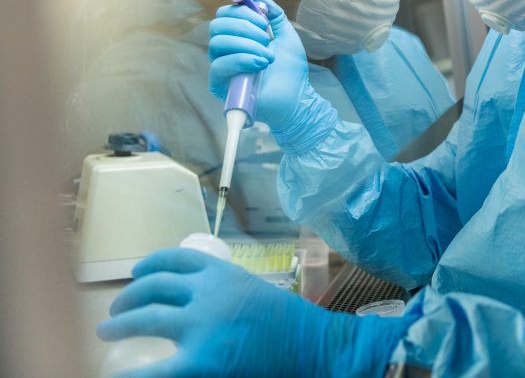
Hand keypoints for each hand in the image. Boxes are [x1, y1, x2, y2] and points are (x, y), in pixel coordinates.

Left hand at [97, 248, 409, 376]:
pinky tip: (115, 372)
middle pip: (154, 286)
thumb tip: (196, 304)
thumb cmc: (294, 326)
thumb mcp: (256, 293)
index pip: (176, 258)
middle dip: (128, 297)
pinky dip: (129, 372)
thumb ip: (226, 293)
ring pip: (145, 317)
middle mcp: (207, 293)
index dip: (151, 264)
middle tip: (116, 310)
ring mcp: (201, 328)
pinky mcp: (199, 364)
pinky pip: (151, 370)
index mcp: (224, 273)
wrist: (317, 349)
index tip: (138, 272)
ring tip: (106, 331)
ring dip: (119, 322)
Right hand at [208, 0, 307, 130]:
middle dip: (244, 26)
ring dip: (246, 45)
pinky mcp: (221, 86)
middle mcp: (226, 50)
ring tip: (268, 55)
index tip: (265, 22)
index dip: (243, 12)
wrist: (297, 97)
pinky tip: (260, 64)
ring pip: (217, 43)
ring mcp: (222, 67)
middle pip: (217, 25)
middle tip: (266, 38)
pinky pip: (218, 66)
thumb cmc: (290, 69)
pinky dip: (241, 60)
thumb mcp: (286, 35)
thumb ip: (274, 14)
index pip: (225, 14)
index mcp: (238, 37)